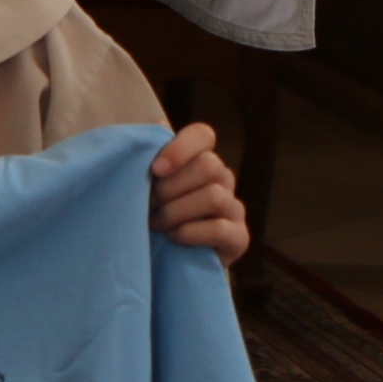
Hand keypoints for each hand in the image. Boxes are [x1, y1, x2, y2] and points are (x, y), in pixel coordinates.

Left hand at [151, 122, 250, 265]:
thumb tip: (157, 123)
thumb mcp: (144, 182)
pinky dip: (189, 232)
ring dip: (176, 211)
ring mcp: (234, 208)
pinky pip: (220, 228)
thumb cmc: (150, 211)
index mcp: (198, 159)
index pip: (203, 135)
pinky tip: (172, 236)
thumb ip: (147, 154)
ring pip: (215, 195)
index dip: (180, 147)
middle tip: (147, 203)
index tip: (154, 169)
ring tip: (154, 222)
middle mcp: (222, 179)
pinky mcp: (239, 237)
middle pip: (209, 165)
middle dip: (171, 187)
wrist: (164, 258)